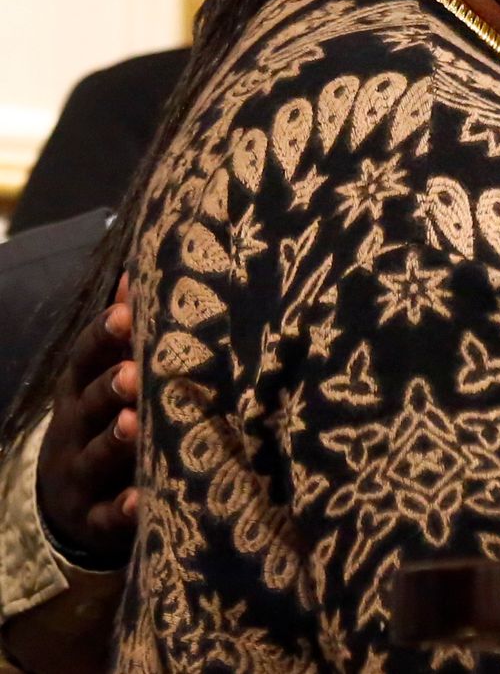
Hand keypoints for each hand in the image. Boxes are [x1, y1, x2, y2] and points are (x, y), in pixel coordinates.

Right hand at [34, 274, 137, 565]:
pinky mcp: (94, 519)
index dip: (105, 335)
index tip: (128, 312)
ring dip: (115, 441)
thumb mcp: (103, 375)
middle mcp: (76, 429)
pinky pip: (107, 516)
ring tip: (134, 423)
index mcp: (80, 389)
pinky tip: (139, 500)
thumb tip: (137, 271)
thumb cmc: (103, 419)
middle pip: (89, 405)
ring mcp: (81, 475)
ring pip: (97, 457)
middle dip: (109, 386)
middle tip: (133, 371)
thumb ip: (123, 330)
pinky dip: (123, 509)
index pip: (86, 357)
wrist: (70, 500)